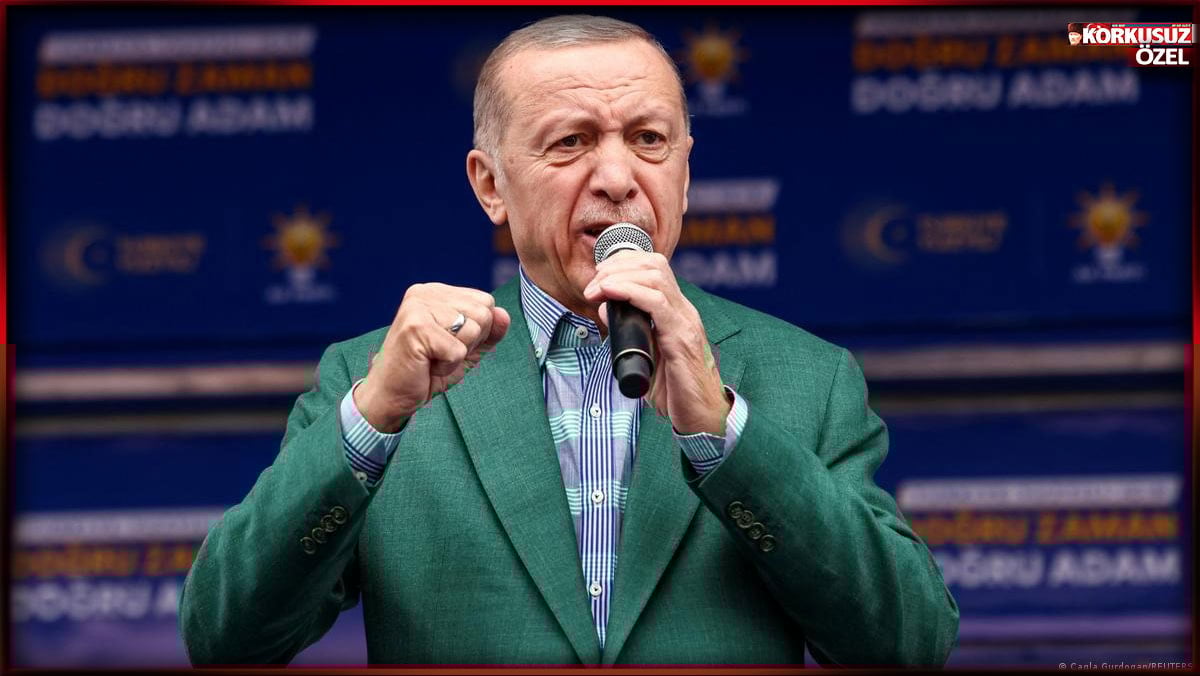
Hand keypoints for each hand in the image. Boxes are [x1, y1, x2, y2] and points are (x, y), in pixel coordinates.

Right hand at [355, 283, 510, 432]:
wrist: (392, 395)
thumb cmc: (427, 372)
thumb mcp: (467, 350)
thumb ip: (489, 332)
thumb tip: (504, 314)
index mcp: (436, 292)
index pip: (486, 301)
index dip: (478, 331)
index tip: (449, 343)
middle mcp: (425, 293)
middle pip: (483, 312)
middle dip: (470, 342)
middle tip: (440, 353)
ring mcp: (418, 307)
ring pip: (473, 330)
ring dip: (458, 355)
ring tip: (433, 358)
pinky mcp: (415, 327)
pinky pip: (458, 351)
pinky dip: (447, 367)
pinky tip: (426, 365)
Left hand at [583, 252, 728, 435]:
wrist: (701, 417)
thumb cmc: (674, 391)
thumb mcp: (645, 354)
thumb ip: (628, 331)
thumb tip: (606, 308)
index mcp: (676, 312)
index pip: (655, 267)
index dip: (624, 262)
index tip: (599, 275)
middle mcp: (684, 311)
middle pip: (654, 265)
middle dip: (618, 266)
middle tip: (593, 284)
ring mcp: (685, 323)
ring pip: (655, 277)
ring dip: (619, 277)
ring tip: (597, 289)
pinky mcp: (682, 339)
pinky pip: (657, 303)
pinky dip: (630, 291)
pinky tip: (610, 292)